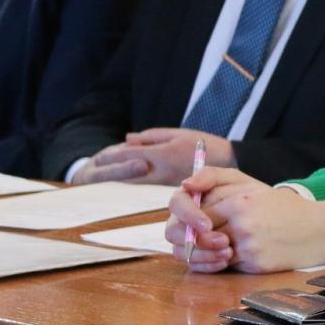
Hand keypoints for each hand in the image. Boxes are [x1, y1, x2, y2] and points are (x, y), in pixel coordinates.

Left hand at [81, 129, 235, 185]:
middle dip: (110, 170)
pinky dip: (134, 183)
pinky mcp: (169, 192)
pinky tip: (127, 181)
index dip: (113, 155)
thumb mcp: (179, 133)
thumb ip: (152, 137)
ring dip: (119, 178)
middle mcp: (161, 171)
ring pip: (135, 183)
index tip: (99, 155)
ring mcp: (165, 183)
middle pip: (128, 173)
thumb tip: (128, 139)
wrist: (228, 163)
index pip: (131, 155)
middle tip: (95, 167)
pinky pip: (145, 187)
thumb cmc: (205, 144)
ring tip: (105, 174)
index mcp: (163, 154)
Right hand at [165, 166, 259, 272]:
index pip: (177, 204)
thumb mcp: (235, 181)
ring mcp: (187, 240)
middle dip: (198, 239)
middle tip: (225, 241)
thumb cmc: (248, 195)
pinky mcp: (197, 256)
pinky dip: (207, 265)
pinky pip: (193, 266)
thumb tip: (186, 183)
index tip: (208, 225)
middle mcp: (182, 220)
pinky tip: (225, 263)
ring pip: (181, 252)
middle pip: (173, 232)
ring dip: (203, 255)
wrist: (270, 217)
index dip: (189, 215)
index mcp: (188, 199)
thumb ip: (210, 176)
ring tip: (229, 253)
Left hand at [167, 169, 324, 273]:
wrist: (317, 230)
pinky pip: (225, 265)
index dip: (190, 219)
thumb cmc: (281, 207)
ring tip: (221, 245)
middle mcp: (242, 223)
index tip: (196, 221)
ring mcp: (248, 245)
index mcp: (240, 201)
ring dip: (209, 252)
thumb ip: (216, 181)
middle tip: (201, 237)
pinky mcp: (254, 264)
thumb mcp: (251, 185)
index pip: (197, 212)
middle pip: (198, 235)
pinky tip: (235, 254)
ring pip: (209, 252)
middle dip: (195, 238)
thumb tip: (186, 186)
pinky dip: (224, 262)